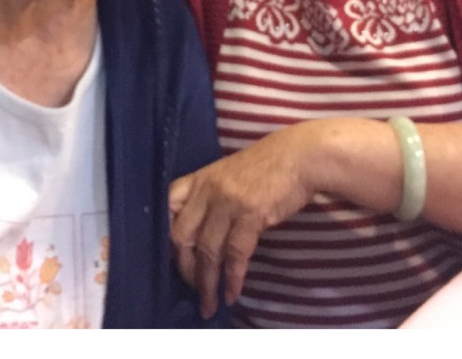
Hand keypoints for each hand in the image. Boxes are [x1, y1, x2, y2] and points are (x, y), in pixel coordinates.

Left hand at [168, 125, 317, 318]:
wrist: (298, 156)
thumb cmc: (264, 167)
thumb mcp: (226, 176)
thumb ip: (208, 199)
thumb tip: (198, 235)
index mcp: (198, 180)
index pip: (166, 209)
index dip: (163, 237)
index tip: (170, 260)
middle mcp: (207, 191)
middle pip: (181, 236)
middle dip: (184, 269)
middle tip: (192, 289)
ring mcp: (228, 202)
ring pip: (207, 251)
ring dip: (207, 284)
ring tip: (209, 305)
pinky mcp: (251, 214)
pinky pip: (235, 254)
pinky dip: (233, 278)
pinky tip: (232, 293)